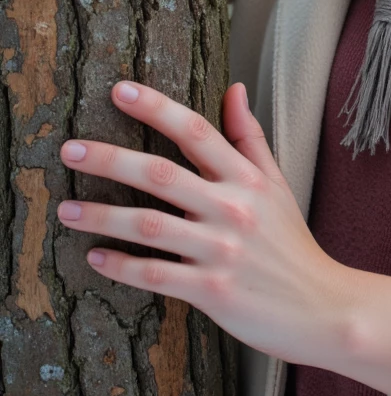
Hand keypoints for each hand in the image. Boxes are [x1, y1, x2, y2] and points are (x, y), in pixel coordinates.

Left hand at [58, 80, 351, 366]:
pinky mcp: (211, 291)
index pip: (196, 131)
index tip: (120, 91)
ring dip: (102, 215)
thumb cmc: (291, 244)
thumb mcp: (277, 184)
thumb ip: (249, 138)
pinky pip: (155, 275)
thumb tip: (234, 89)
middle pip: (160, 174)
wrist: (321, 307)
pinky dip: (122, 266)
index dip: (156, 108)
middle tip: (71, 149)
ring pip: (148, 225)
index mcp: (247, 178)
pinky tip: (95, 257)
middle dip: (110, 158)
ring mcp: (220, 250)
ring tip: (65, 209)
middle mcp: (232, 208)